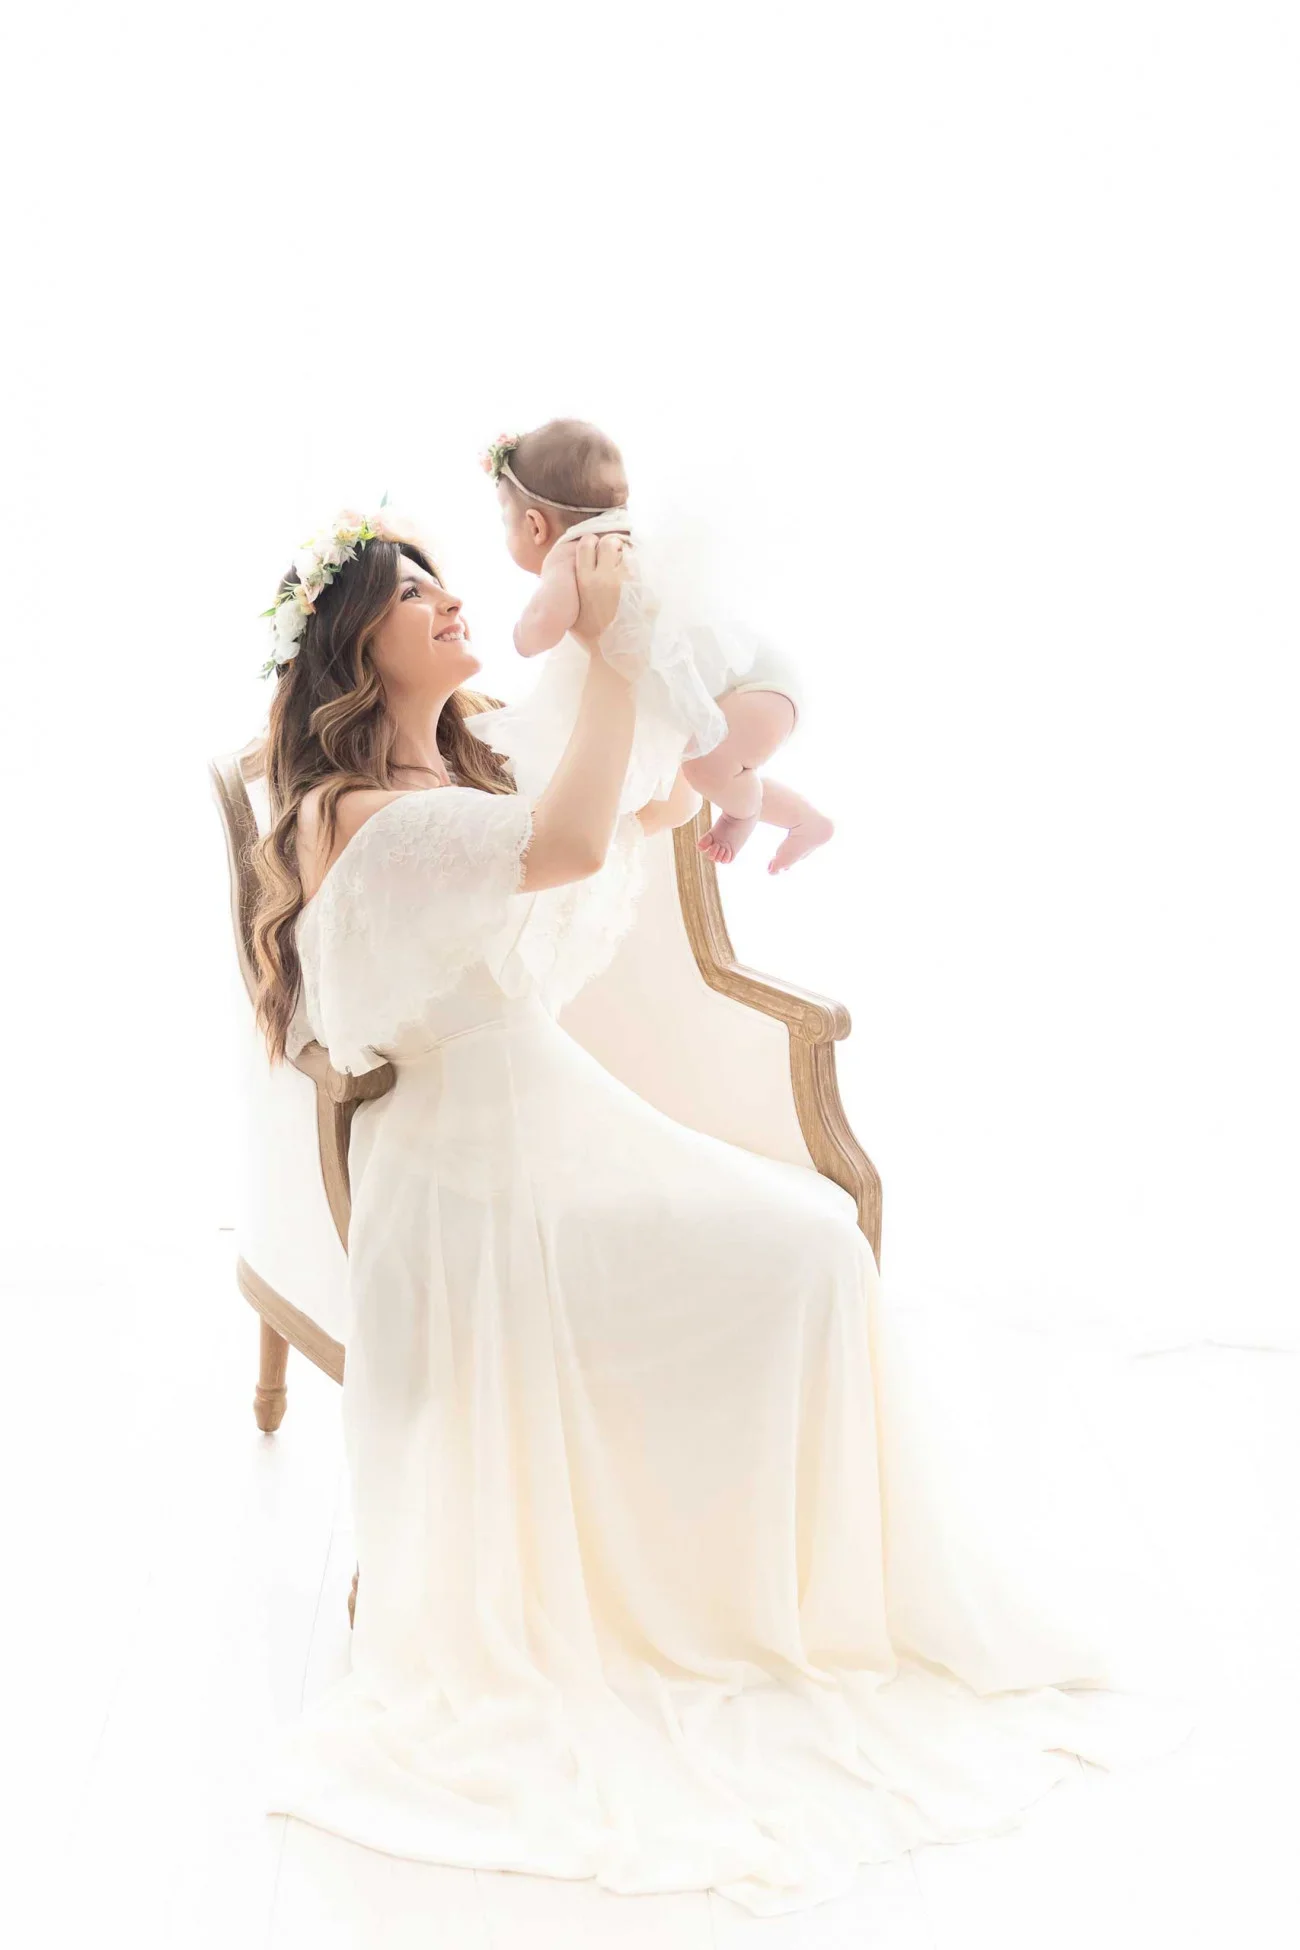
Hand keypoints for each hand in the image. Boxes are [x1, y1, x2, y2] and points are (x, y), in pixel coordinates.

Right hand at [572, 531, 630, 651]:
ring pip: (628, 554)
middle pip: (609, 544)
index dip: (591, 543)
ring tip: (624, 566)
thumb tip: (574, 574)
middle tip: (613, 553)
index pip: (586, 545)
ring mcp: (625, 583)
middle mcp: (604, 578)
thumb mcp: (573, 612)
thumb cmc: (591, 637)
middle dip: (612, 545)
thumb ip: (574, 590)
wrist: (615, 655)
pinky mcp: (641, 590)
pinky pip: (640, 569)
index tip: (595, 548)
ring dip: (626, 556)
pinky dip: (637, 570)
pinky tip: (634, 578)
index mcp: (584, 581)